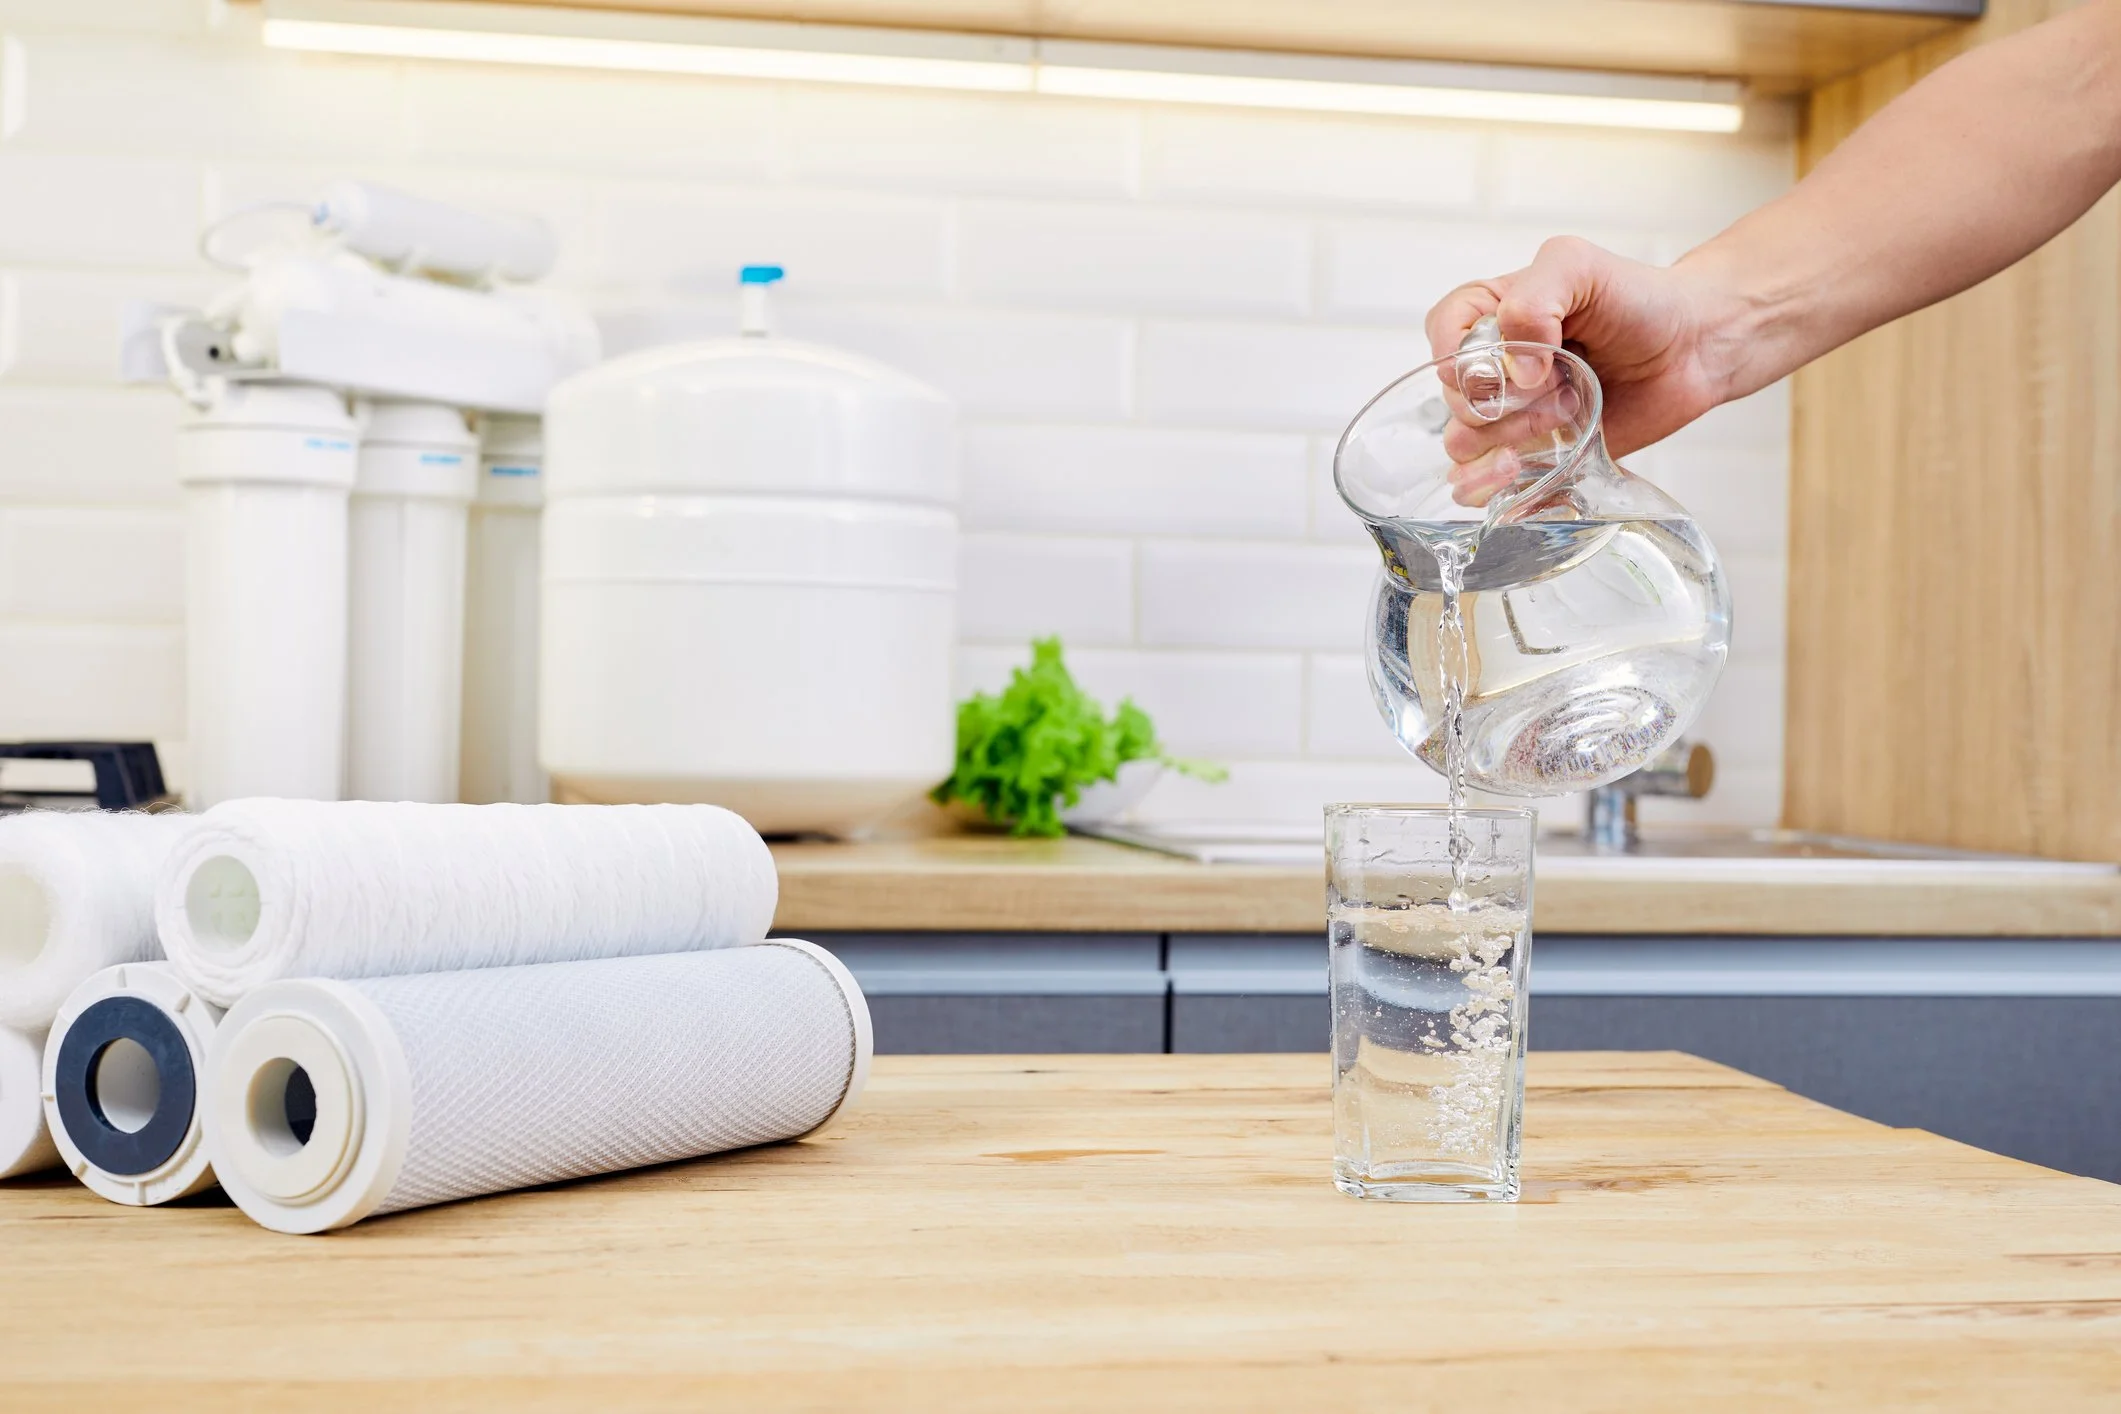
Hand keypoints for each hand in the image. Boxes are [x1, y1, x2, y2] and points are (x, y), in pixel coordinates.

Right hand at [1424, 237, 1744, 463]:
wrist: (1692, 348)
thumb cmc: (1639, 300)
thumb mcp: (1578, 267)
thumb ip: (1533, 301)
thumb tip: (1516, 374)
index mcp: (1488, 313)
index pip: (1442, 334)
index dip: (1470, 356)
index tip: (1522, 361)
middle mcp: (1489, 366)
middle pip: (1456, 398)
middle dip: (1508, 398)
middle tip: (1562, 383)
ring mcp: (1506, 415)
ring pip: (1462, 442)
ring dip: (1514, 435)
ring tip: (1567, 412)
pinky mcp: (1526, 457)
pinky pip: (1476, 486)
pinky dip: (1490, 485)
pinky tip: (1522, 467)